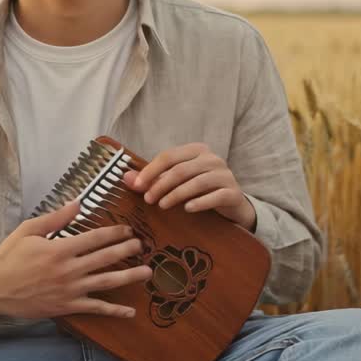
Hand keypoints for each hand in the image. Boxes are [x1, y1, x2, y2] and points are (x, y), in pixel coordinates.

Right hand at [0, 200, 153, 319]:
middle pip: (105, 258)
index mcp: (60, 249)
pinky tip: (130, 311)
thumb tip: (78, 203)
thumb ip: (55, 218)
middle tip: (143, 246)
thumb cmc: (9, 256)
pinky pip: (95, 308)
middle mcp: (69, 269)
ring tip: (148, 272)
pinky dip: (114, 311)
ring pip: (106, 282)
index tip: (128, 230)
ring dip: (129, 277)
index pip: (95, 238)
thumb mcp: (29, 231)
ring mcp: (70, 290)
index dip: (115, 233)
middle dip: (127, 251)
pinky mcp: (67, 306)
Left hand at [121, 142, 256, 230]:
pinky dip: (200, 203)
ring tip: (162, 206)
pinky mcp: (233, 193)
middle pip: (181, 169)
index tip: (137, 186)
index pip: (169, 156)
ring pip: (197, 182)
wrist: (232, 205)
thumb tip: (127, 179)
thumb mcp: (176, 183)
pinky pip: (215, 196)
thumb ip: (153, 180)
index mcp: (197, 150)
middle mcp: (213, 159)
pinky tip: (187, 209)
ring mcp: (225, 175)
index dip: (151, 170)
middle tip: (148, 200)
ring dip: (176, 194)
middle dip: (161, 184)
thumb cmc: (200, 191)